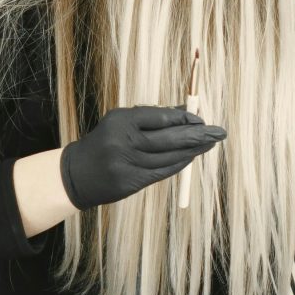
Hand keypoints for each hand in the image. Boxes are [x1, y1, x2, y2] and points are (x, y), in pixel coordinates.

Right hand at [59, 106, 224, 209]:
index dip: (183, 118)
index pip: (159, 117)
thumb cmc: (105, 142)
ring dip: (192, 151)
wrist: (76, 174)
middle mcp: (123, 142)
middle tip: (218, 132)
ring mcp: (126, 164)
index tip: (200, 119)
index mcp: (120, 121)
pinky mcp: (129, 183)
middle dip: (196, 135)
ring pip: (168, 157)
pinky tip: (191, 158)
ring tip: (209, 144)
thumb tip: (186, 112)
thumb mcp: (122, 123)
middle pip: (167, 138)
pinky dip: (179, 164)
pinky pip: (162, 172)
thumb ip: (152, 117)